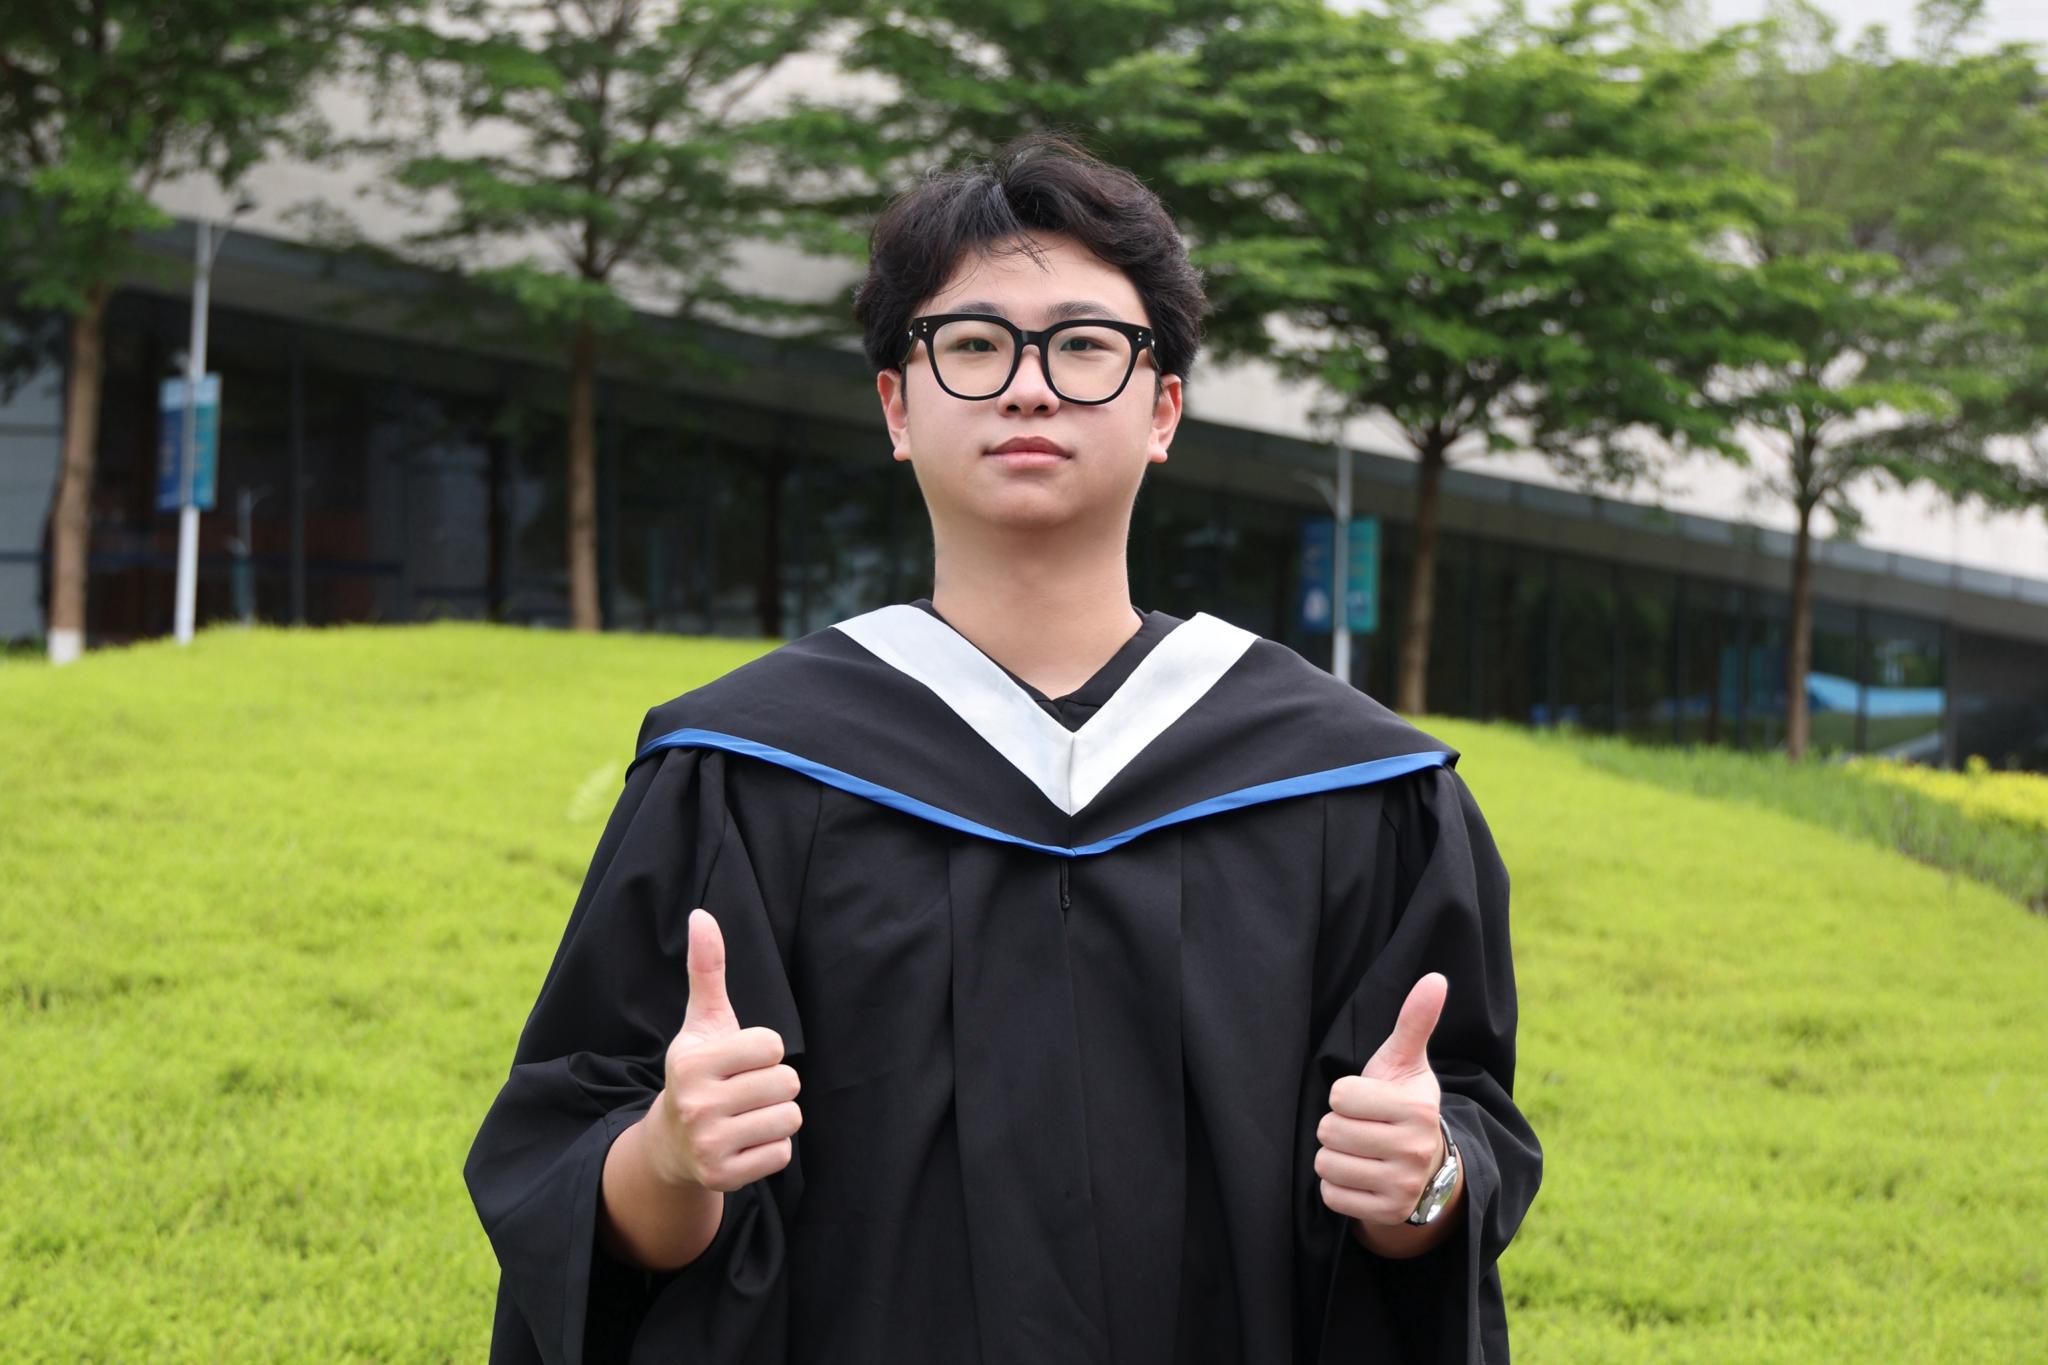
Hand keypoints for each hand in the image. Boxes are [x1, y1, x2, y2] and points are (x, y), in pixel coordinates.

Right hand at [642, 908, 801, 1192]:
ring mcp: (708, 1144)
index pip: (772, 1045)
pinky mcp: (723, 1177)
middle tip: (745, 1090)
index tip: (740, 1059)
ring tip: (747, 1114)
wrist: (671, 1143)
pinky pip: (782, 1154)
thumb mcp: (702, 1022)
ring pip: (789, 1118)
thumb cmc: (699, 1071)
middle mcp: (696, 1104)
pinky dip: (772, 1148)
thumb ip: (707, 969)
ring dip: (777, 1115)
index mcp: (693, 1061)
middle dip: (774, 1084)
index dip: (764, 1049)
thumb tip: (702, 915)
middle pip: (787, 1082)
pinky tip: (745, 1141)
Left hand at [1316, 972, 1447, 1226]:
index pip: (1339, 1095)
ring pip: (1327, 1163)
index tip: (1366, 1101)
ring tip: (1359, 1151)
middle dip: (1337, 1126)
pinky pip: (1331, 1195)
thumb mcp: (1407, 1063)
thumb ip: (1414, 1022)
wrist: (1426, 1167)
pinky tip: (1359, 1176)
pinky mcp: (1386, 1213)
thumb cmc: (1402, 1104)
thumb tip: (1435, 978)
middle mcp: (1414, 1149)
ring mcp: (1402, 1185)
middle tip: (1361, 1128)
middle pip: (1329, 1130)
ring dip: (1333, 1156)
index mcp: (1416, 1108)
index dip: (1344, 1095)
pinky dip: (1336, 1185)